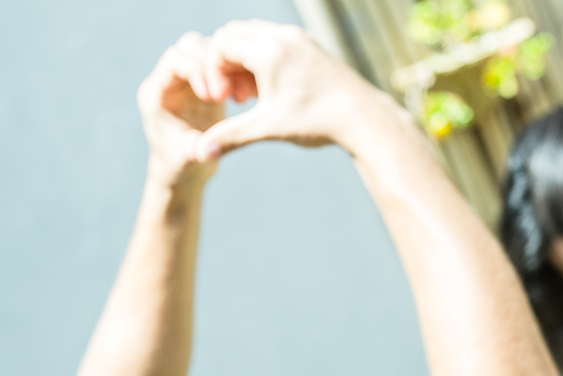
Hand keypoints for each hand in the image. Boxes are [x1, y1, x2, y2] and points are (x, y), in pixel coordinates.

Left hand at [137, 33, 229, 188]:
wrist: (184, 172)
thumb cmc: (178, 168)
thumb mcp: (184, 161)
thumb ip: (190, 150)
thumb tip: (198, 150)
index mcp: (157, 93)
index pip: (175, 60)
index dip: (196, 69)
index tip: (213, 96)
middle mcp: (170, 80)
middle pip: (191, 46)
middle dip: (214, 63)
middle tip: (230, 92)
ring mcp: (189, 79)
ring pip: (209, 50)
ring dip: (228, 66)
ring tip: (240, 94)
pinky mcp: (206, 84)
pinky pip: (222, 64)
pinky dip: (236, 73)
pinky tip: (246, 95)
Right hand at [192, 20, 387, 159]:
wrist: (364, 118)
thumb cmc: (317, 122)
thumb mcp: (268, 128)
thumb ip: (230, 136)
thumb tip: (198, 155)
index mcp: (270, 51)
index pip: (222, 43)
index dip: (212, 70)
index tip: (221, 98)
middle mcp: (284, 37)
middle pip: (235, 34)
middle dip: (226, 63)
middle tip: (233, 97)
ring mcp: (299, 39)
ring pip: (255, 36)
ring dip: (244, 62)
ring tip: (250, 97)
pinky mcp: (310, 47)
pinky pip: (275, 42)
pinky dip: (263, 60)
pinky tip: (270, 92)